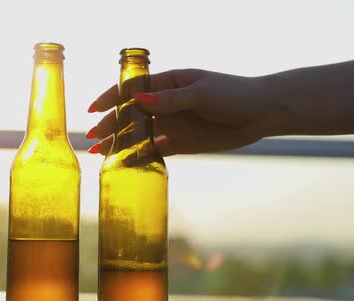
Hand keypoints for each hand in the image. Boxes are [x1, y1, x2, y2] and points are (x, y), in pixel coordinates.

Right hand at [85, 69, 282, 155]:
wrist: (261, 114)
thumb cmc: (233, 94)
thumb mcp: (201, 93)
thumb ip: (171, 100)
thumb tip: (138, 101)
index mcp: (168, 84)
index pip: (132, 89)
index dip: (110, 98)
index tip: (92, 110)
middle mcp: (166, 104)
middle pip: (130, 115)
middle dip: (110, 125)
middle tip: (92, 138)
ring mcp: (172, 124)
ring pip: (139, 135)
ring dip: (120, 143)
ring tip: (100, 153)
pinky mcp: (181, 143)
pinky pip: (155, 151)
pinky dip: (139, 157)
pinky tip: (125, 164)